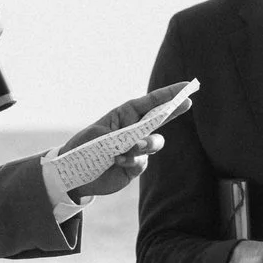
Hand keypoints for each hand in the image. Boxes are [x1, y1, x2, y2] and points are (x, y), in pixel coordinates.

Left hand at [57, 83, 194, 200]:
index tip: (187, 86)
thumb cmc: (83, 147)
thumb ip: (120, 138)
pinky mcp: (136, 165)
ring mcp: (137, 148)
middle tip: (186, 103)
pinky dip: (132, 160)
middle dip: (173, 110)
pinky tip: (118, 161)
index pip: (151, 102)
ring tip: (131, 148)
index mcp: (125, 114)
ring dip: (146, 144)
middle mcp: (134, 129)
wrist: (75, 175)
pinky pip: (142, 161)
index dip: (169, 93)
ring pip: (155, 142)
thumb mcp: (97, 135)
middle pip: (161, 118)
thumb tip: (139, 147)